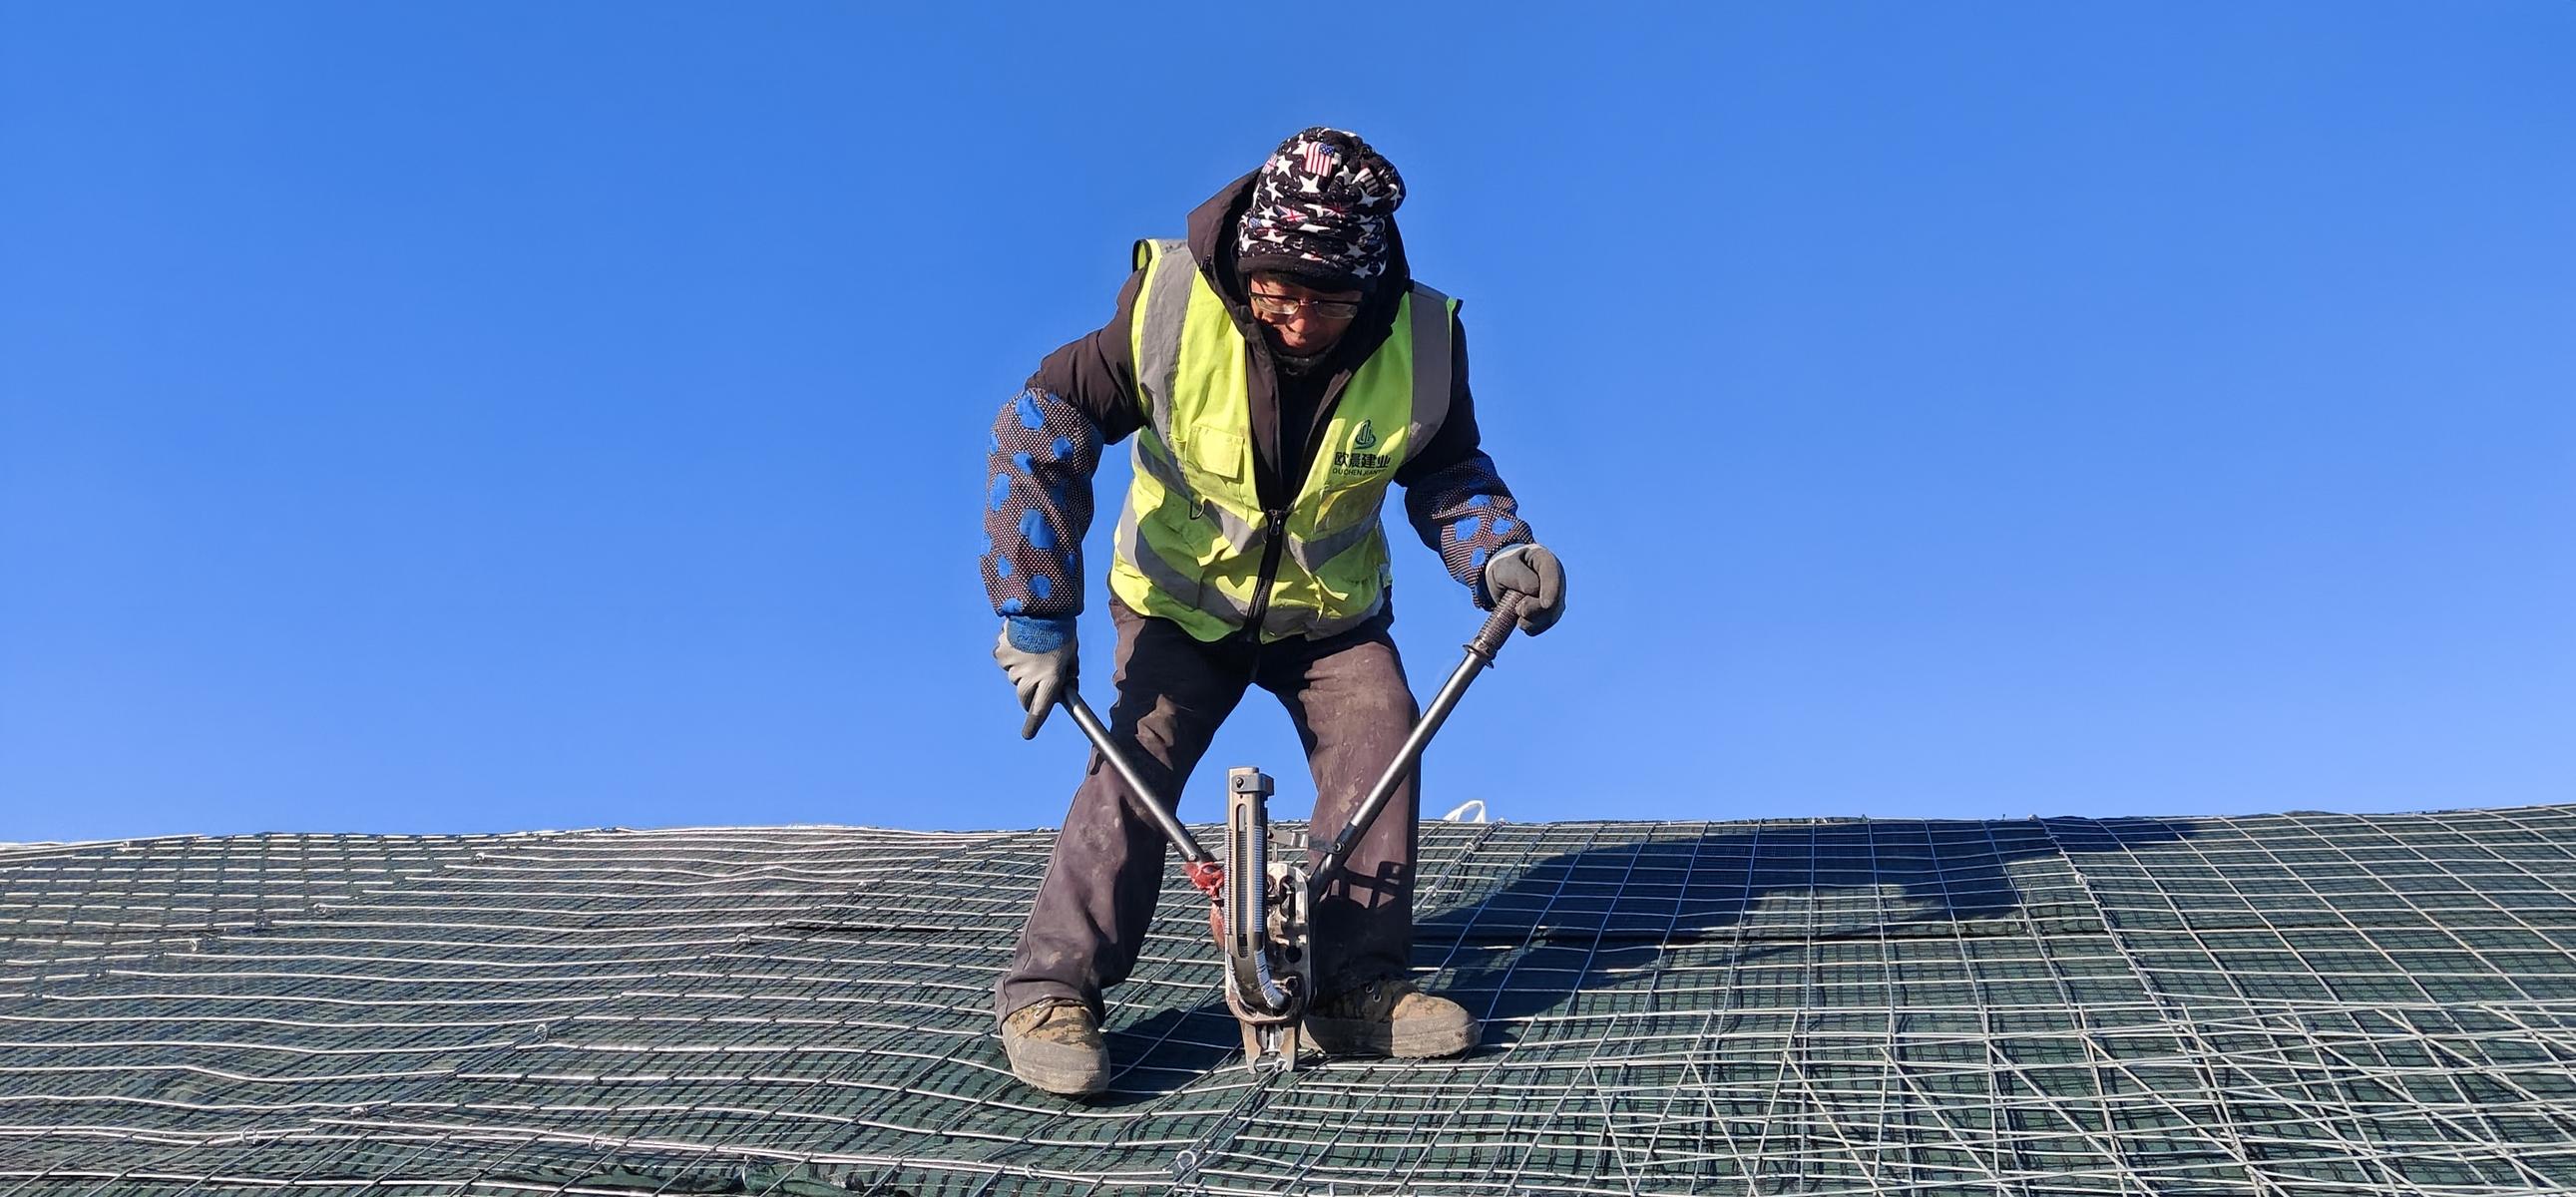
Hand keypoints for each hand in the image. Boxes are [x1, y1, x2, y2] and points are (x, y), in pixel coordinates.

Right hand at [993, 617, 1076, 738]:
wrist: (1041, 605)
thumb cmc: (1062, 630)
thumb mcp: (1071, 653)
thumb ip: (1069, 673)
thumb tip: (1068, 687)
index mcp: (1050, 678)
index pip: (1040, 708)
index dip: (1034, 723)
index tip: (1028, 734)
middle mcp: (1030, 676)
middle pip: (1024, 696)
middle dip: (1030, 693)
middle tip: (1037, 680)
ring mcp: (1013, 666)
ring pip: (1014, 677)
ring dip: (1022, 670)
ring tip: (1032, 648)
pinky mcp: (1001, 653)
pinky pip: (1005, 660)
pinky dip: (1011, 655)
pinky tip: (1020, 640)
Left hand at [1482, 544, 1564, 633]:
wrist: (1502, 579)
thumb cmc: (1504, 569)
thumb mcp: (1505, 568)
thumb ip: (1519, 577)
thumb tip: (1534, 591)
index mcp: (1544, 559)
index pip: (1552, 572)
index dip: (1551, 589)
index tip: (1546, 605)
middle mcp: (1555, 577)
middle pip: (1555, 598)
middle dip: (1536, 610)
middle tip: (1518, 610)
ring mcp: (1555, 595)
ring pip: (1551, 614)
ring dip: (1532, 620)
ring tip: (1516, 615)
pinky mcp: (1551, 611)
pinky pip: (1545, 623)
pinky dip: (1532, 627)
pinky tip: (1521, 622)